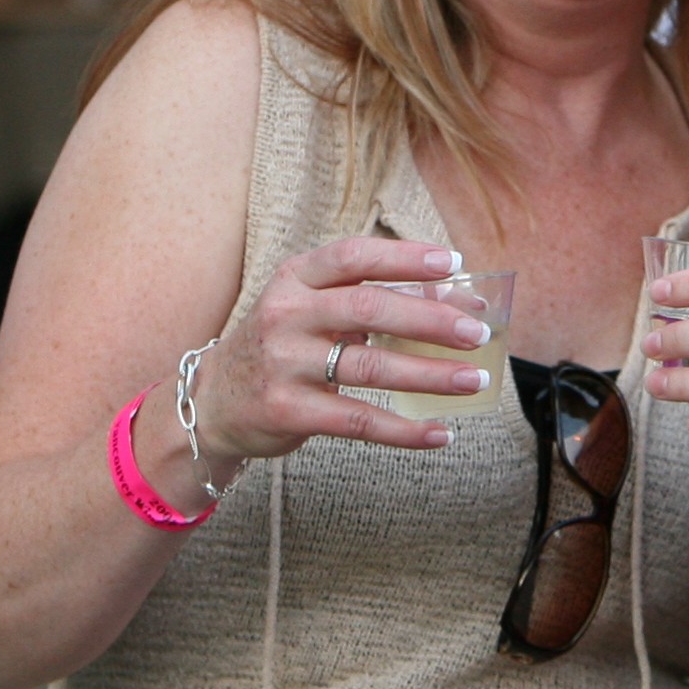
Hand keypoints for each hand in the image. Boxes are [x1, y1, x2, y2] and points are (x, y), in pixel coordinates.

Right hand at [186, 236, 494, 469]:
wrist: (213, 403)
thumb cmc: (282, 346)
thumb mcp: (310, 308)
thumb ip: (369, 298)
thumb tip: (452, 297)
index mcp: (295, 279)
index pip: (353, 256)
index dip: (404, 257)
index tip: (452, 263)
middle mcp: (286, 315)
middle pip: (369, 308)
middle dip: (431, 319)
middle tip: (476, 331)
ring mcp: (285, 364)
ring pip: (371, 366)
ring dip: (430, 375)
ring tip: (474, 379)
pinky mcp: (288, 411)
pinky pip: (358, 421)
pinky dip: (405, 430)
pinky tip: (440, 432)